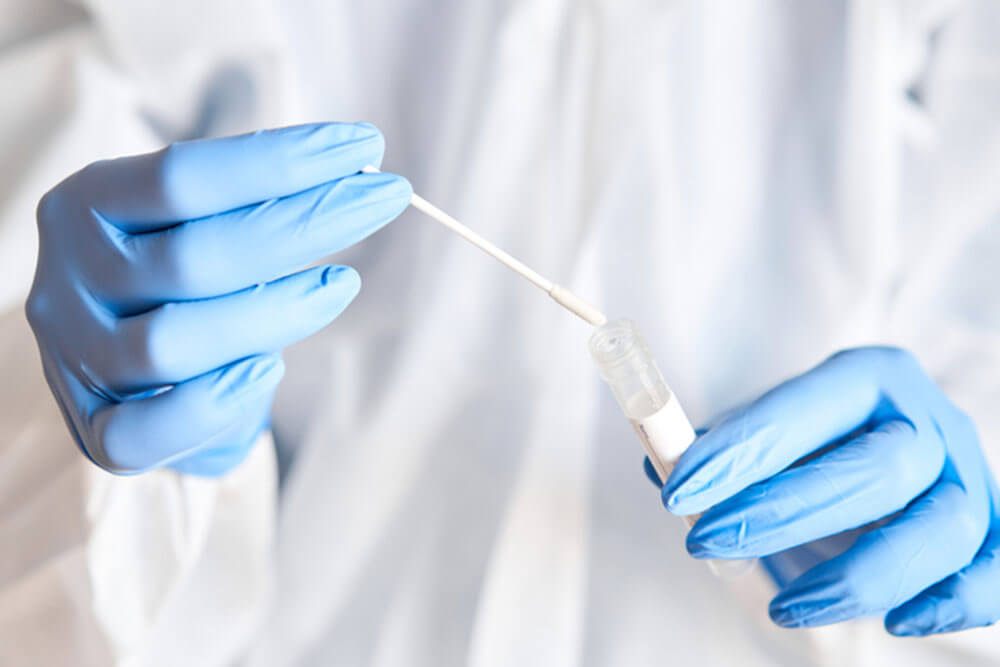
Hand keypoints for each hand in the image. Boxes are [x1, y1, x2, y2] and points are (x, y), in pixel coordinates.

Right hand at [27, 122, 410, 475]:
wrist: (141, 370)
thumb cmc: (188, 280)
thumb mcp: (205, 222)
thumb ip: (253, 205)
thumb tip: (353, 178)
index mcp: (89, 203)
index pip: (183, 176)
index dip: (281, 161)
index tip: (367, 145)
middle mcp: (70, 277)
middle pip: (194, 257)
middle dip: (308, 224)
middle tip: (386, 197)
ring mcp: (76, 357)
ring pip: (173, 343)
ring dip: (275, 314)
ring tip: (342, 284)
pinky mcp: (95, 428)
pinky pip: (142, 432)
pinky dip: (210, 405)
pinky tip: (269, 371)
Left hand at [660, 347, 999, 635]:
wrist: (901, 451)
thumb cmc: (821, 443)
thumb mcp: (773, 430)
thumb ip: (723, 448)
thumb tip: (658, 468)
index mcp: (868, 378)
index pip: (806, 407)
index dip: (742, 449)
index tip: (678, 490)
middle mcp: (927, 420)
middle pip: (877, 468)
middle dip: (784, 512)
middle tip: (705, 543)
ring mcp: (970, 476)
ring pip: (942, 526)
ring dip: (859, 577)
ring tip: (783, 607)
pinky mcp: (995, 530)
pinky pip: (996, 571)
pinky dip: (954, 601)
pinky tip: (898, 622)